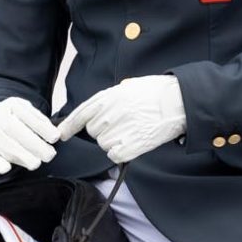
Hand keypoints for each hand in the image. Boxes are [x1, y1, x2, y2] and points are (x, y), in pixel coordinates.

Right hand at [0, 96, 59, 172]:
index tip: (55, 138)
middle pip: (12, 129)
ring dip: (19, 156)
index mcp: (12, 105)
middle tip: (49, 156)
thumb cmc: (19, 121)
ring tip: (35, 163)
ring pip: (1, 143)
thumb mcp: (31, 114)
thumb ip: (42, 123)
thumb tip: (58, 136)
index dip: (42, 127)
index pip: (27, 115)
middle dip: (33, 144)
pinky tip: (6, 169)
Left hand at [55, 75, 185, 163]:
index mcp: (108, 97)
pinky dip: (122, 152)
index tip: (62, 134)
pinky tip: (134, 142)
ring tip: (132, 131)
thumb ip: (111, 98)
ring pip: (104, 144)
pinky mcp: (131, 146)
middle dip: (103, 131)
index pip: (81, 113)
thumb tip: (100, 108)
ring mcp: (120, 130)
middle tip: (123, 124)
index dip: (69, 126)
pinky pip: (115, 155)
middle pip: (93, 131)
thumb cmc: (157, 93)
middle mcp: (110, 114)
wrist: (179, 102)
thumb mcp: (129, 87)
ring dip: (114, 142)